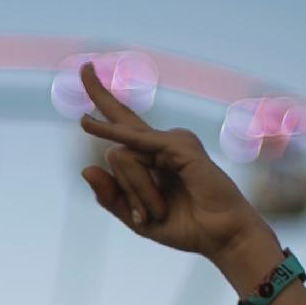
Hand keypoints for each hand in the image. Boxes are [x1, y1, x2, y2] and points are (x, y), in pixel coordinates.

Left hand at [75, 61, 268, 260]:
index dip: (102, 97)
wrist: (220, 235)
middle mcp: (160, 143)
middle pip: (119, 127)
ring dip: (135, 193)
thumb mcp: (136, 218)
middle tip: (86, 69)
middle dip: (102, 105)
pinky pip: (138, 152)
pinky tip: (94, 129)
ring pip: (121, 158)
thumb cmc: (185, 226)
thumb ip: (110, 197)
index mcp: (151, 156)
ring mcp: (172, 141)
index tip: (86, 68)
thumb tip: (85, 168)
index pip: (122, 121)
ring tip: (160, 211)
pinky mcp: (180, 145)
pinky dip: (134, 172)